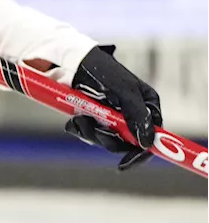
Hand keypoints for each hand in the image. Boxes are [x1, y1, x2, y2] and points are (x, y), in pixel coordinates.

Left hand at [63, 46, 162, 170]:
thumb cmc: (102, 70)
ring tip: (80, 117)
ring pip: (106, 139)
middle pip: (126, 143)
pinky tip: (74, 118)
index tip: (125, 162)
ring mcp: (113, 117)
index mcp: (147, 106)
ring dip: (91, 132)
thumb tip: (147, 143)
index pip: (152, 137)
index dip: (140, 152)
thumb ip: (137, 115)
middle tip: (91, 126)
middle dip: (106, 139)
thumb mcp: (124, 91)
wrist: (71, 60)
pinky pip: (89, 133)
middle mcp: (132, 114)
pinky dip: (80, 128)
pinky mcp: (94, 117)